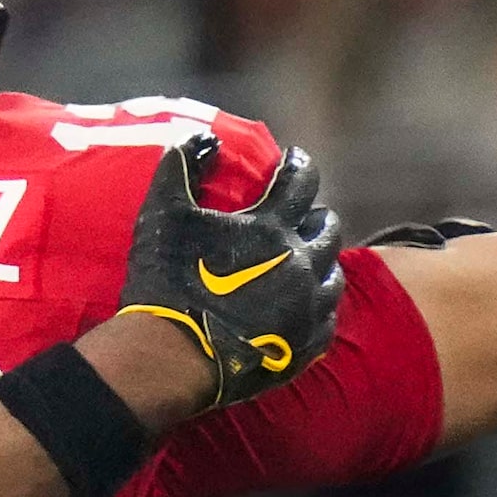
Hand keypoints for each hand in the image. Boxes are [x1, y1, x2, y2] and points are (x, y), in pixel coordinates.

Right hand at [115, 134, 343, 409]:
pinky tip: (306, 303)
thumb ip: (182, 167)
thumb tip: (205, 138)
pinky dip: (319, 304)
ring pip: (333, 274)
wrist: (170, 358)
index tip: (294, 159)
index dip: (298, 164)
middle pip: (326, 227)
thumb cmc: (164, 282)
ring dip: (322, 259)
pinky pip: (327, 319)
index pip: (301, 181)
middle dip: (316, 214)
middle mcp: (300, 263)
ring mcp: (307, 308)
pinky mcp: (305, 346)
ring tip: (306, 258)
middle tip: (303, 213)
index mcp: (271, 228)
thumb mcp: (162, 214)